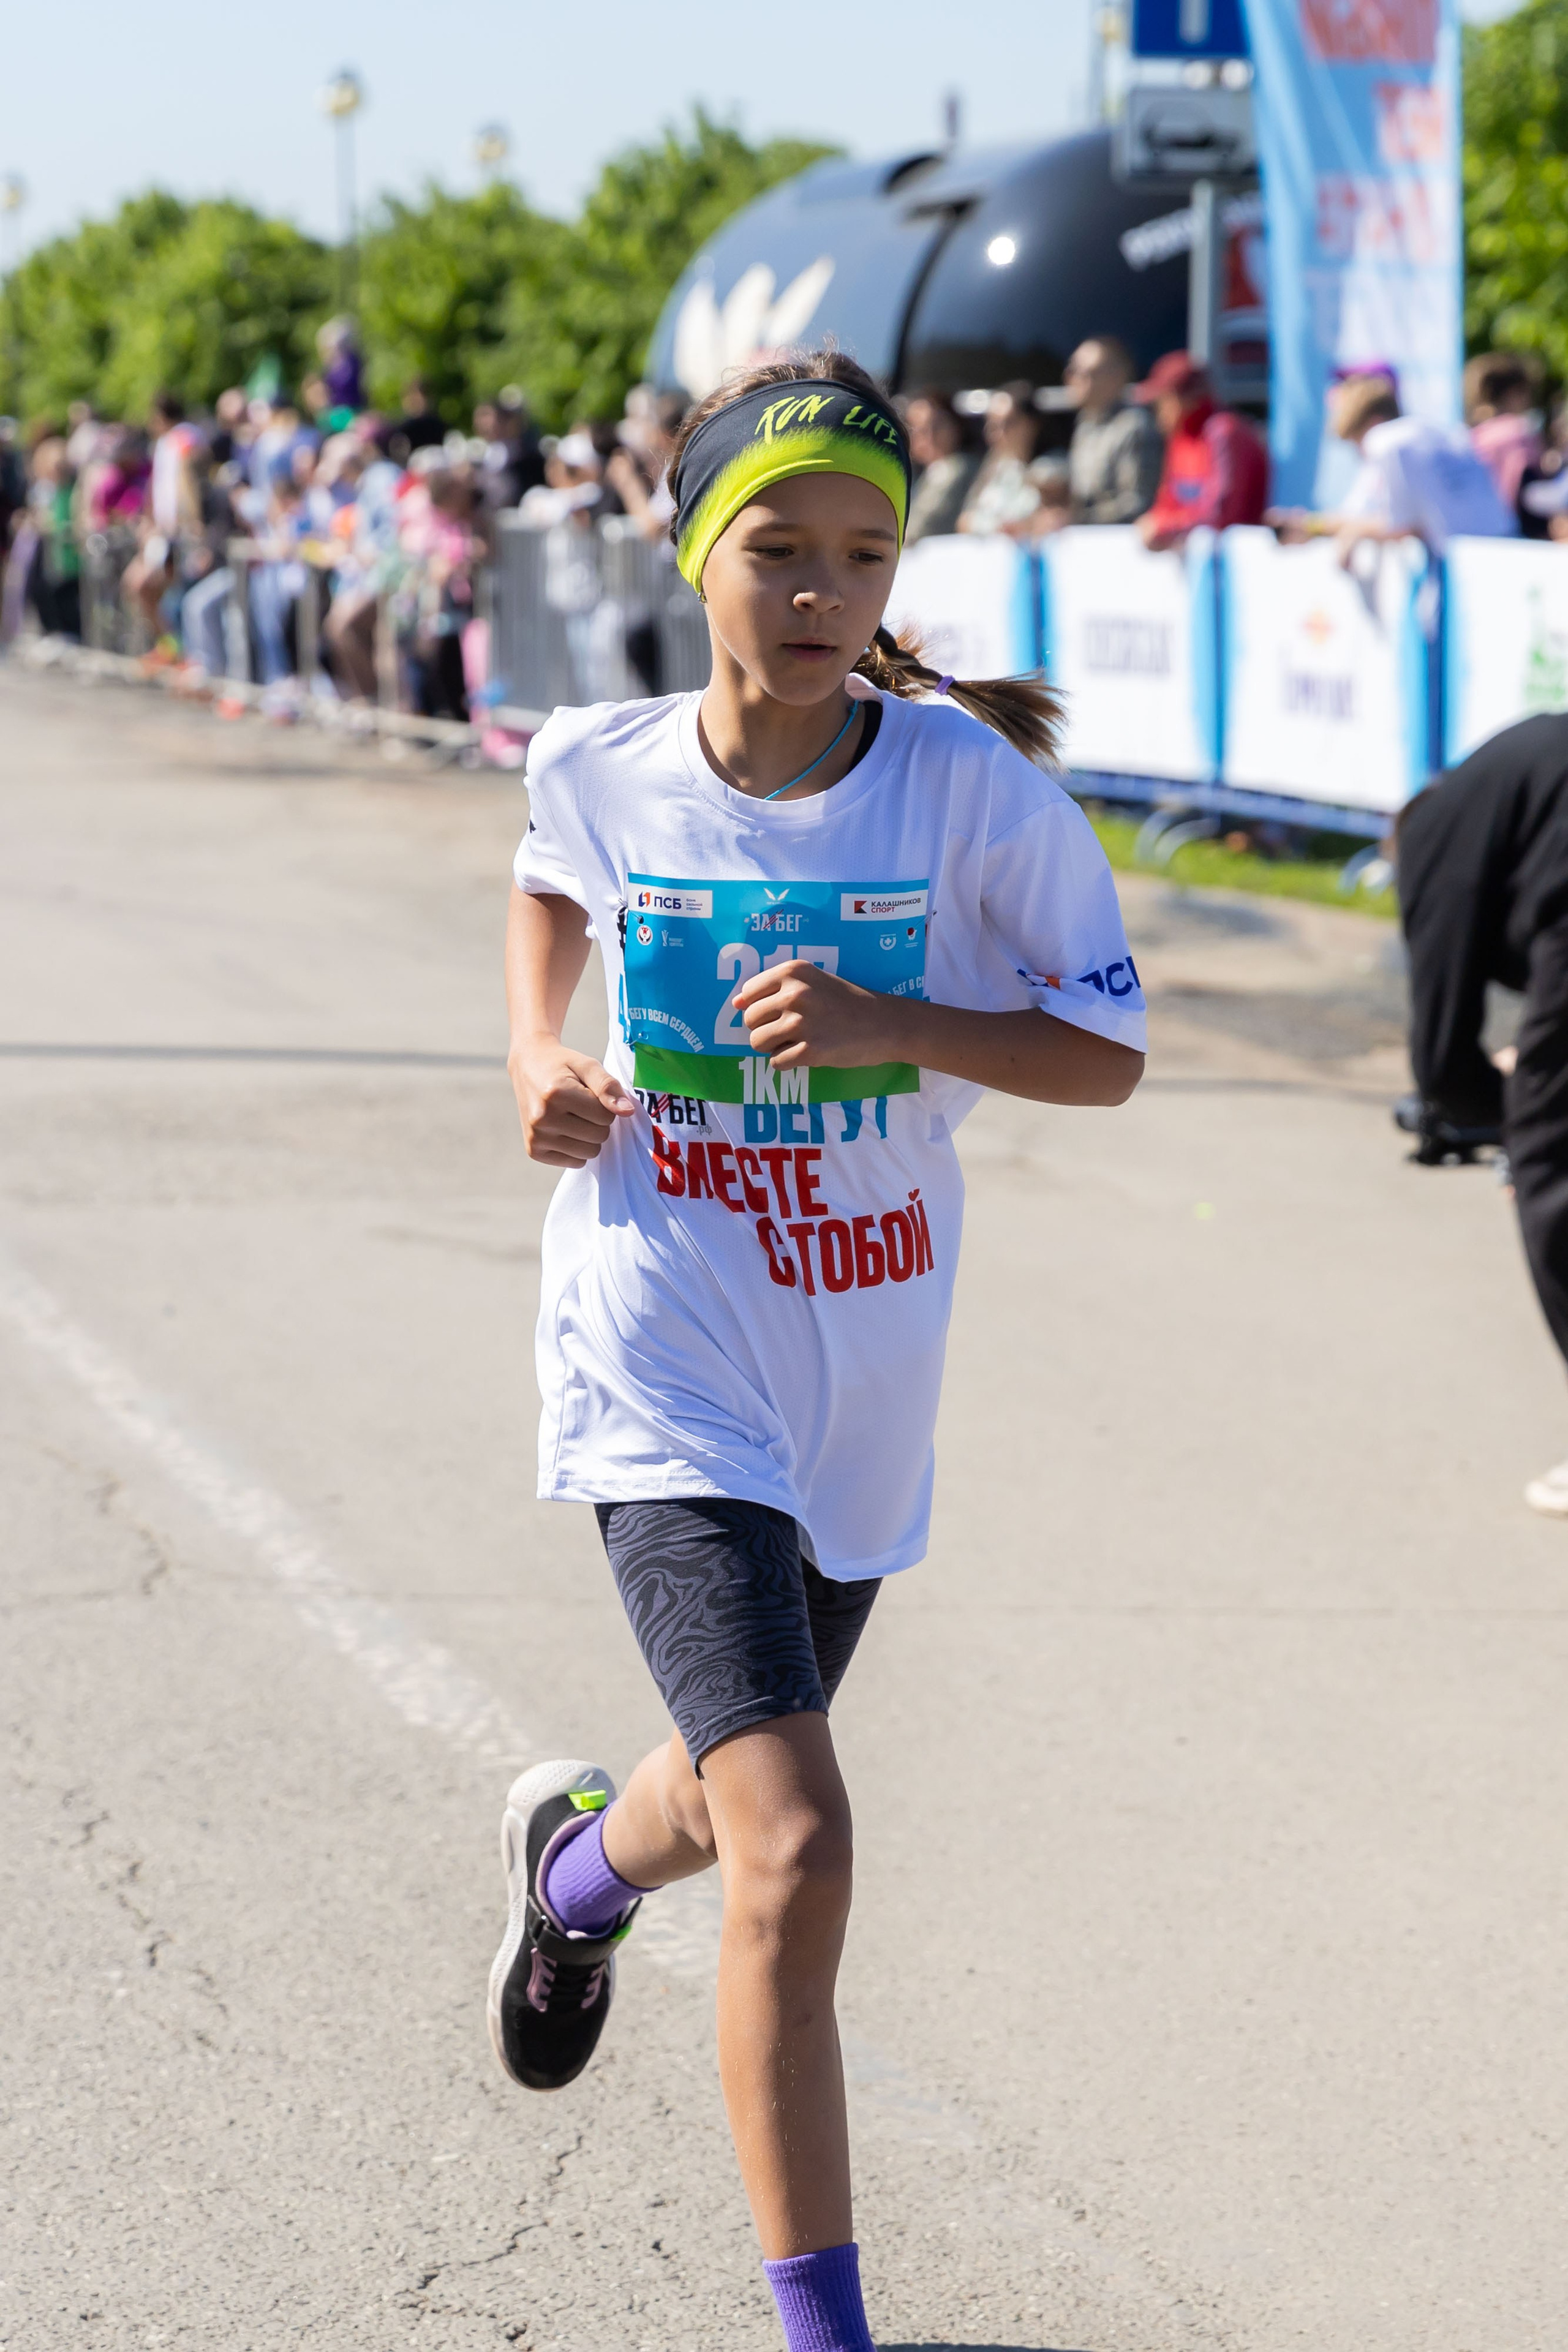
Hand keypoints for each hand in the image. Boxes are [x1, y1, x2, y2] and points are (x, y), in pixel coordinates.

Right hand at [508, 1038, 635, 1165]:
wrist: (528, 1067)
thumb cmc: (562, 1066)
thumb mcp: (587, 1065)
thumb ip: (608, 1086)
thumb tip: (627, 1111)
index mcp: (556, 1093)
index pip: (605, 1116)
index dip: (604, 1105)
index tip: (590, 1093)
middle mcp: (543, 1118)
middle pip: (599, 1136)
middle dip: (598, 1121)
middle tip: (581, 1105)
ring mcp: (536, 1137)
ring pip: (589, 1153)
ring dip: (589, 1136)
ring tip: (573, 1116)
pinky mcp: (534, 1151)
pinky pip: (575, 1162)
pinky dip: (577, 1148)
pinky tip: (564, 1129)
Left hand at [734, 961, 905, 1069]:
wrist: (884, 1023)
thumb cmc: (846, 1001)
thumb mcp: (812, 981)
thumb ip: (773, 988)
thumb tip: (735, 1003)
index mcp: (793, 972)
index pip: (748, 992)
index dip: (758, 1007)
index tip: (778, 1011)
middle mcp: (794, 994)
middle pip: (749, 1020)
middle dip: (764, 1028)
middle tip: (790, 1029)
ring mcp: (801, 1024)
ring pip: (757, 1043)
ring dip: (773, 1047)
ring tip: (796, 1041)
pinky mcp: (810, 1051)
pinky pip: (776, 1063)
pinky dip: (787, 1062)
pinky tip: (806, 1053)